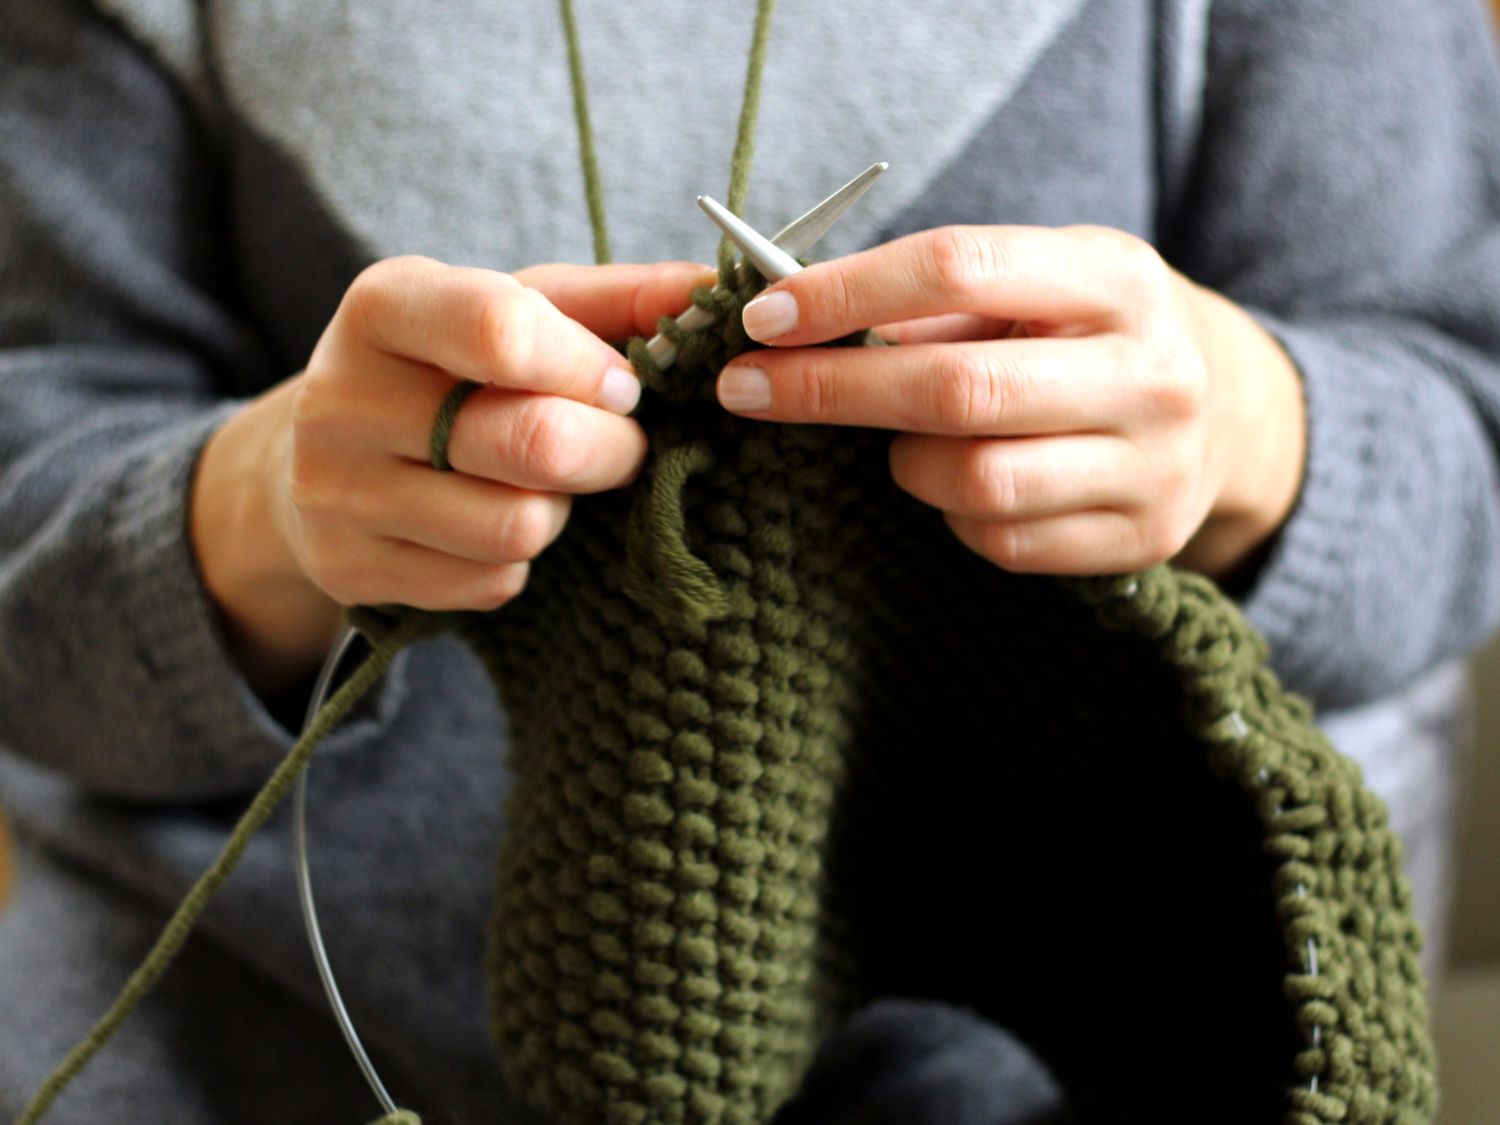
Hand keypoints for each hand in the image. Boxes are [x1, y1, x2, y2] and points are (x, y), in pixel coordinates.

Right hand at [192, 255, 711, 691]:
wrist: (322, 455)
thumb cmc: (450, 367)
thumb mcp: (519, 310)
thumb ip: (618, 300)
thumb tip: (718, 290)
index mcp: (384, 307)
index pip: (502, 329)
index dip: (590, 366)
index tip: (623, 382)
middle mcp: (344, 399)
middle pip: (533, 442)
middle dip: (610, 449)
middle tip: (619, 445)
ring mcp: (337, 493)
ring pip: (517, 526)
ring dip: (562, 511)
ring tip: (546, 485)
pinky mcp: (349, 570)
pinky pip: (489, 582)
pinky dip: (519, 561)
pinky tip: (495, 522)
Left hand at [715, 225, 1305, 579]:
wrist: (1227, 414)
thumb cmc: (1090, 334)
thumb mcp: (1039, 281)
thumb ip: (934, 296)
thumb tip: (791, 319)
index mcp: (1116, 278)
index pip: (960, 268)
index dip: (847, 293)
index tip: (762, 315)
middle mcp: (1150, 373)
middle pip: (956, 389)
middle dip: (831, 390)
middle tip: (743, 389)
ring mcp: (1153, 467)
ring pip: (974, 482)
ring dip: (904, 464)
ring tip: (900, 442)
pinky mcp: (1140, 541)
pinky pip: (1000, 543)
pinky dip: (953, 516)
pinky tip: (960, 484)